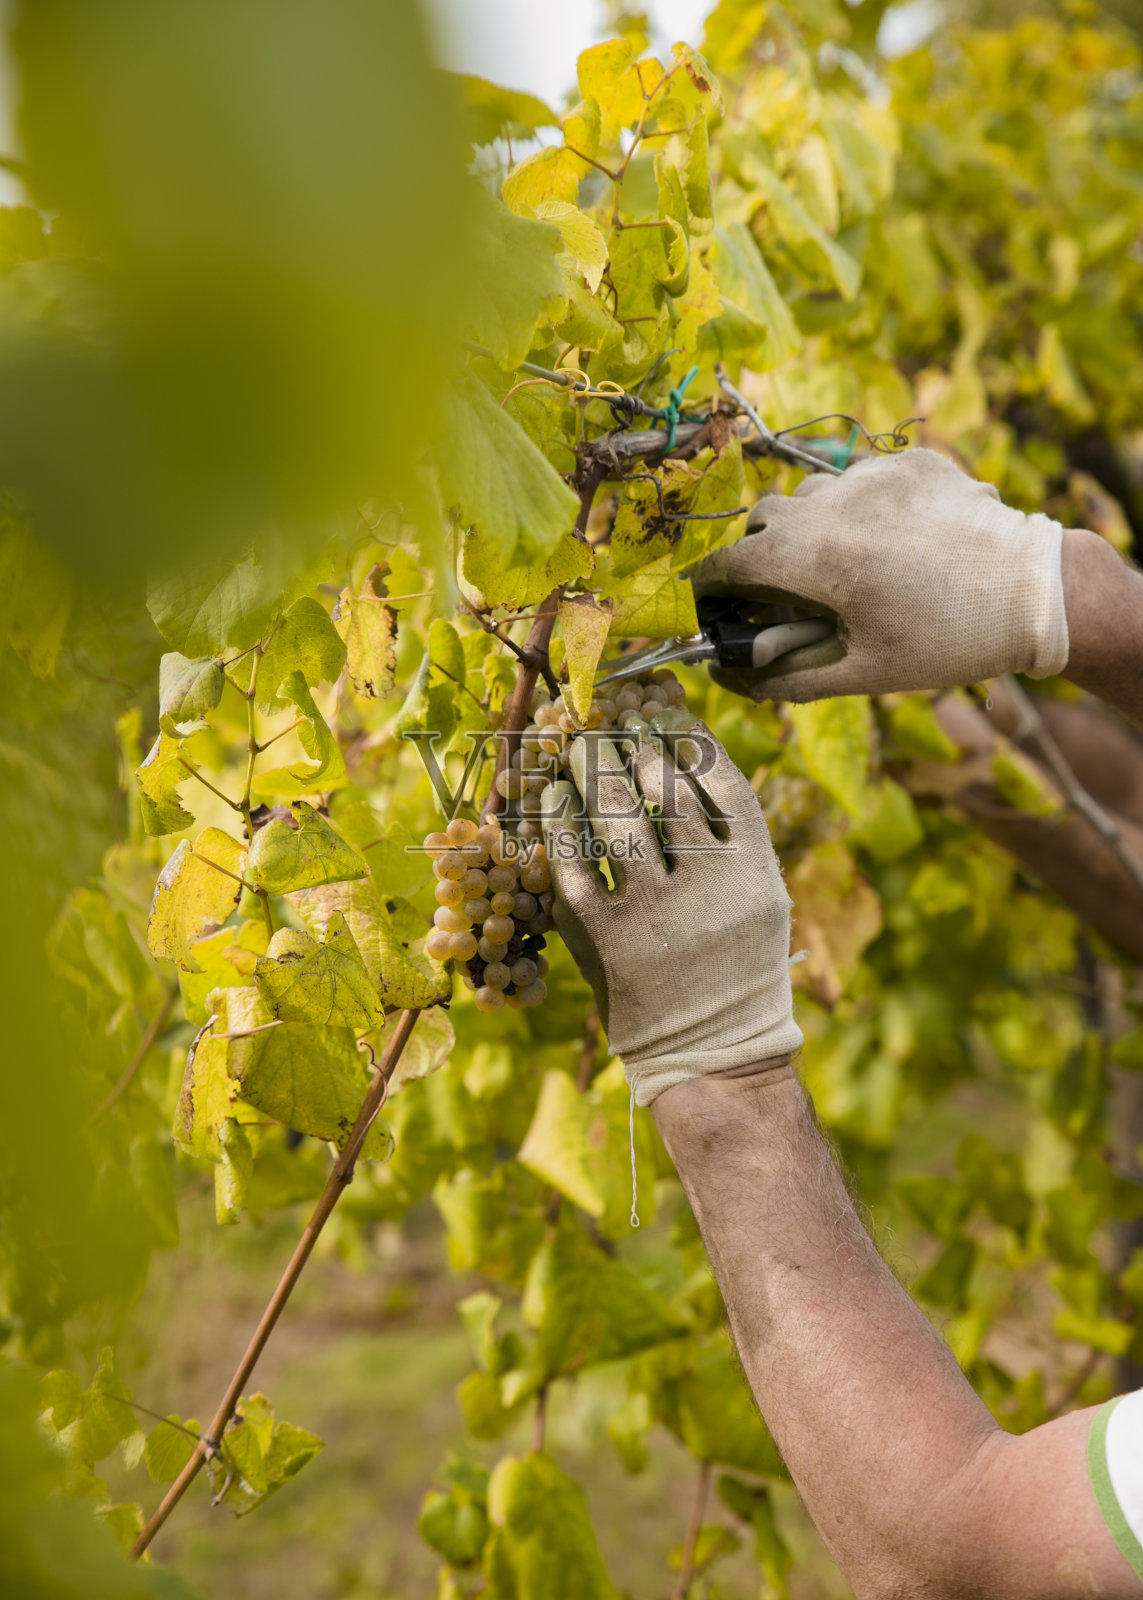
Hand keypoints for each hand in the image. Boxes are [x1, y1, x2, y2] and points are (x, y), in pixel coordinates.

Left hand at [540, 715, 801, 1105]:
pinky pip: (574, 864)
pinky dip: (560, 824)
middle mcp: (710, 888)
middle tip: (610, 727)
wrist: (715, 1055)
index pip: (722, 781)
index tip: (663, 715)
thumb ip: (729, 839)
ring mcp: (656, 914)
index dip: (689, 739)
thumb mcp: (760, 899)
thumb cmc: (736, 968)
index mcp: (756, 873)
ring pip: (616, 818)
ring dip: (593, 772)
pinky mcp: (607, 940)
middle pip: (664, 789)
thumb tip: (681, 758)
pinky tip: (554, 800)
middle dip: (632, 748)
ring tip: (579, 750)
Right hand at [688, 448, 1069, 701]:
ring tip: (849, 563)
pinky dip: (864, 507)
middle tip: (787, 590)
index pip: (728, 564)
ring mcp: (871, 476)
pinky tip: (896, 540)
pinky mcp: (908, 461)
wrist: (1035, 593)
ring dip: (813, 526)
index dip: (707, 586)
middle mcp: (831, 506)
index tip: (706, 601)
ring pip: (813, 494)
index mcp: (811, 560)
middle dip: (762, 552)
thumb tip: (736, 683)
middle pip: (765, 519)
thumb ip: (791, 678)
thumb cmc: (947, 642)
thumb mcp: (865, 672)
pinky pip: (863, 478)